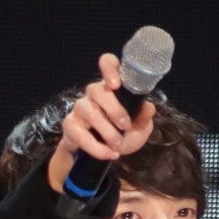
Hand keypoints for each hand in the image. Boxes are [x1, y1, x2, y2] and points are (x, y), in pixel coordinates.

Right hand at [47, 53, 155, 192]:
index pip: (107, 64)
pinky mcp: (70, 126)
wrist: (101, 154)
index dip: (109, 68)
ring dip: (107, 131)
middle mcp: (94, 94)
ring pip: (89, 112)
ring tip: (118, 145)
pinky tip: (110, 154)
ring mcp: (80, 108)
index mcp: (112, 87)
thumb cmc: (121, 134)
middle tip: (126, 126)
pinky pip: (81, 135)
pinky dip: (98, 148)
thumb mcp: (138, 129)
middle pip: (97, 90)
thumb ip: (143, 118)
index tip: (116, 84)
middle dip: (114, 110)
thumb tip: (149, 107)